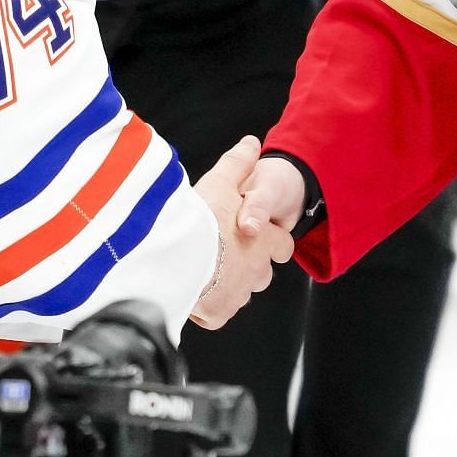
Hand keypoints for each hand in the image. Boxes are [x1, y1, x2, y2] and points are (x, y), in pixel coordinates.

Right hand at [190, 137, 294, 329]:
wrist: (174, 258)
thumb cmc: (200, 219)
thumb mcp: (220, 182)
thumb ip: (237, 164)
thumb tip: (252, 143)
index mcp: (264, 239)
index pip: (282, 245)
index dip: (270, 240)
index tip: (253, 235)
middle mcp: (257, 270)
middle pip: (261, 272)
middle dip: (246, 264)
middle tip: (221, 251)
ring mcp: (239, 295)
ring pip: (240, 291)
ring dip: (227, 283)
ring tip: (203, 267)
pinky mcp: (220, 314)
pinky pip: (219, 310)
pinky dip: (209, 302)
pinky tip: (192, 285)